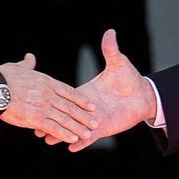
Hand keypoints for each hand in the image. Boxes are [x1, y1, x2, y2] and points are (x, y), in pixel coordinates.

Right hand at [0, 53, 97, 143]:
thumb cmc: (3, 77)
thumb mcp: (18, 67)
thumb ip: (28, 64)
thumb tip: (30, 57)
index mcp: (46, 82)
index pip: (69, 92)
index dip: (81, 100)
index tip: (92, 106)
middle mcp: (48, 94)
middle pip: (71, 106)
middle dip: (84, 116)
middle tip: (96, 122)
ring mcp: (43, 106)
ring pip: (65, 118)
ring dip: (78, 127)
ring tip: (88, 134)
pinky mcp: (35, 118)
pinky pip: (53, 127)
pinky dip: (64, 134)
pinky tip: (72, 139)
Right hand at [41, 29, 156, 151]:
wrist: (143, 95)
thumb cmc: (129, 78)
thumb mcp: (118, 63)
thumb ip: (110, 50)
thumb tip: (110, 31)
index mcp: (86, 91)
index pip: (65, 96)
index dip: (52, 99)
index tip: (38, 100)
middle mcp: (87, 107)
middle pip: (64, 114)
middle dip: (50, 119)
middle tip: (34, 124)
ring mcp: (94, 119)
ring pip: (73, 128)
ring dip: (61, 134)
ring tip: (47, 139)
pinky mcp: (103, 129)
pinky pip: (90, 138)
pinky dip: (81, 143)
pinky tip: (71, 147)